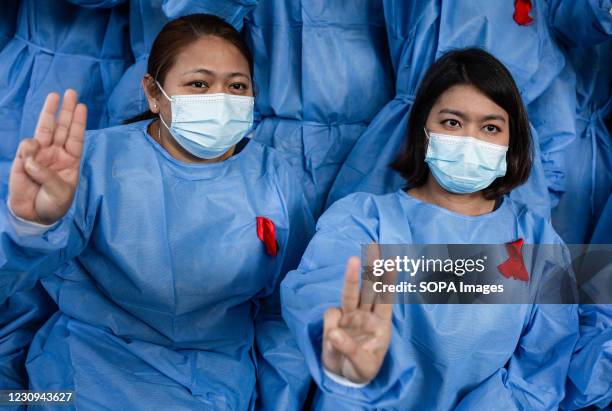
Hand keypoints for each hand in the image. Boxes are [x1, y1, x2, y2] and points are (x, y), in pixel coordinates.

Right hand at [9, 90, 86, 224]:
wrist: (33, 216)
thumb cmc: (53, 204)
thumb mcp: (59, 192)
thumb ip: (47, 175)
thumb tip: (31, 159)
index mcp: (70, 161)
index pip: (76, 137)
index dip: (78, 122)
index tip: (82, 106)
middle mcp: (56, 154)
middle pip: (62, 127)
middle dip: (66, 110)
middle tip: (71, 92)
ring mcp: (40, 155)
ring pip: (45, 129)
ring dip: (49, 112)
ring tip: (54, 95)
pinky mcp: (24, 159)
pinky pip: (27, 147)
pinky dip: (30, 149)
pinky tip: (31, 160)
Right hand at [322, 255, 393, 384]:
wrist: (342, 378)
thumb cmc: (361, 370)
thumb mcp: (362, 366)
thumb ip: (350, 350)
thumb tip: (333, 332)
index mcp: (381, 325)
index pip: (386, 300)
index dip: (389, 282)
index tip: (391, 263)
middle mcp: (366, 316)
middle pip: (369, 289)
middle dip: (372, 269)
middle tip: (374, 248)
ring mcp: (350, 317)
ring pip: (350, 293)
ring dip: (352, 277)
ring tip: (353, 260)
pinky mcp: (334, 321)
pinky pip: (331, 315)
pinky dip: (330, 324)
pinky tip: (332, 341)